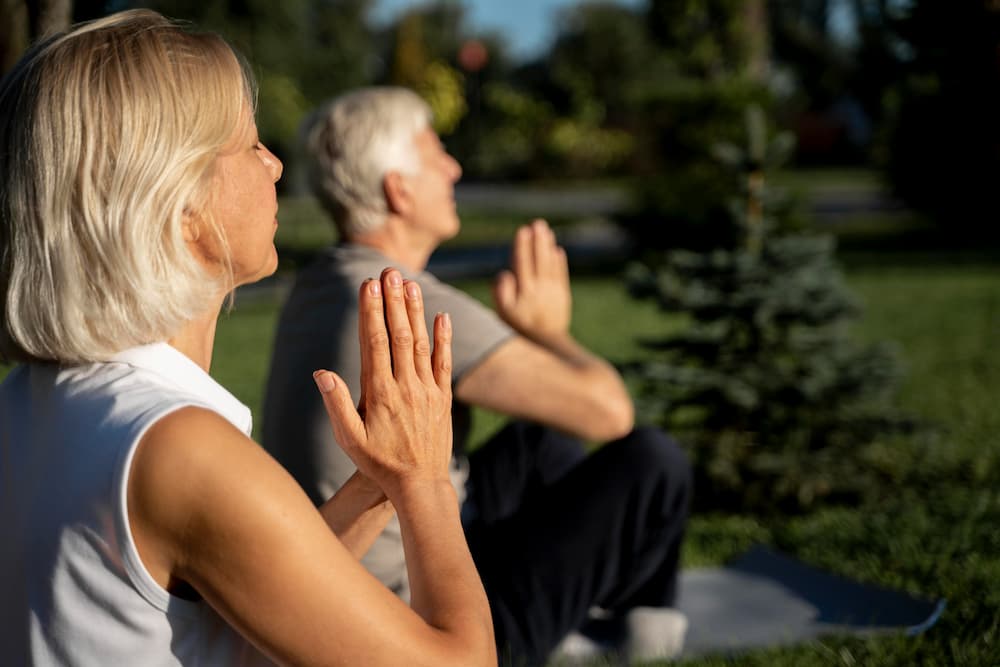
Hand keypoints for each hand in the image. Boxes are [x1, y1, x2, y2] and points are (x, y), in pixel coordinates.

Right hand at [313, 268, 453, 496]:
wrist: (420, 485)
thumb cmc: (379, 463)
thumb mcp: (350, 439)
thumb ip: (337, 405)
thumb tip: (321, 373)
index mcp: (380, 393)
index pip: (374, 343)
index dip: (371, 311)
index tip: (368, 285)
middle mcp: (406, 386)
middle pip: (398, 335)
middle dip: (393, 301)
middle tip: (389, 272)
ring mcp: (427, 390)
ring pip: (420, 343)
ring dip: (415, 312)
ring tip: (410, 283)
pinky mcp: (443, 398)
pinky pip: (443, 363)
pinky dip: (443, 339)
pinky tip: (441, 317)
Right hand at [492, 219, 571, 340]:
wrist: (545, 343)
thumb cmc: (519, 327)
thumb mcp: (503, 312)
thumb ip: (501, 292)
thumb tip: (504, 272)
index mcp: (524, 291)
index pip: (522, 263)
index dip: (523, 246)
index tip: (523, 230)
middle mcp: (540, 289)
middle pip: (539, 260)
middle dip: (538, 241)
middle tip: (537, 224)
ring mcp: (553, 291)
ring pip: (550, 264)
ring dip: (548, 246)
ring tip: (546, 231)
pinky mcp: (562, 295)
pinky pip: (561, 275)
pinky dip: (559, 262)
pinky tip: (557, 250)